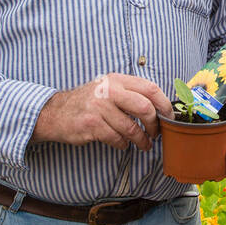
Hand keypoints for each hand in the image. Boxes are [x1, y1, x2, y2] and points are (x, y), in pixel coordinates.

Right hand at [32, 73, 172, 151]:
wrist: (56, 112)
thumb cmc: (89, 102)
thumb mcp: (108, 88)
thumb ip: (130, 93)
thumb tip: (159, 107)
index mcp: (117, 80)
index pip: (150, 88)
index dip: (164, 104)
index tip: (169, 116)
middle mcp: (108, 90)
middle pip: (144, 108)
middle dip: (154, 124)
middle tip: (156, 133)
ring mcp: (99, 107)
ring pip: (131, 128)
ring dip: (141, 140)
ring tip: (144, 144)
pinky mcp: (91, 124)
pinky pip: (117, 138)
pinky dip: (123, 145)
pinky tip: (122, 144)